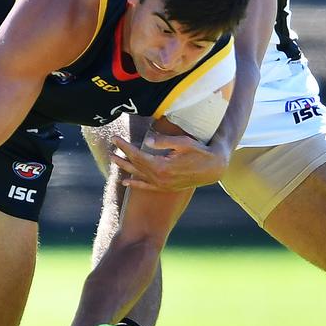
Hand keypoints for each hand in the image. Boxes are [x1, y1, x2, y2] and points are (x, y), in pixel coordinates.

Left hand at [110, 132, 229, 190]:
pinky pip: (146, 186)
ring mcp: (162, 184)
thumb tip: (146, 140)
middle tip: (111, 145)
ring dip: (124, 167)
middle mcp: (159, 178)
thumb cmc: (200, 151)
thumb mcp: (183, 143)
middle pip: (135, 165)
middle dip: (122, 154)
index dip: (125, 147)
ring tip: (112, 159)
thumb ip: (164, 142)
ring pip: (138, 175)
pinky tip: (125, 181)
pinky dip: (135, 184)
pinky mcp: (166, 187)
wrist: (214, 168)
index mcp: (162, 166)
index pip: (137, 155)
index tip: (115, 138)